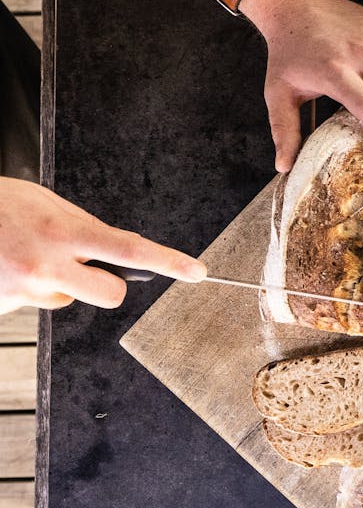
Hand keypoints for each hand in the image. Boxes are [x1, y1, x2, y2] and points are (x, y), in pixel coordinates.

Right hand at [0, 178, 205, 312]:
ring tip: (21, 255)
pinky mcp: (3, 306)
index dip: (169, 261)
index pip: (130, 249)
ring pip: (64, 299)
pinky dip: (23, 288)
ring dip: (54, 283)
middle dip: (109, 285)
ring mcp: (23, 290)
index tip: (198, 272)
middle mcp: (46, 265)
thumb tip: (111, 250)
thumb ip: (79, 226)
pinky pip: (31, 302)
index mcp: (62, 231)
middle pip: (110, 294)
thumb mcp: (42, 201)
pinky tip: (3, 265)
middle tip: (88, 268)